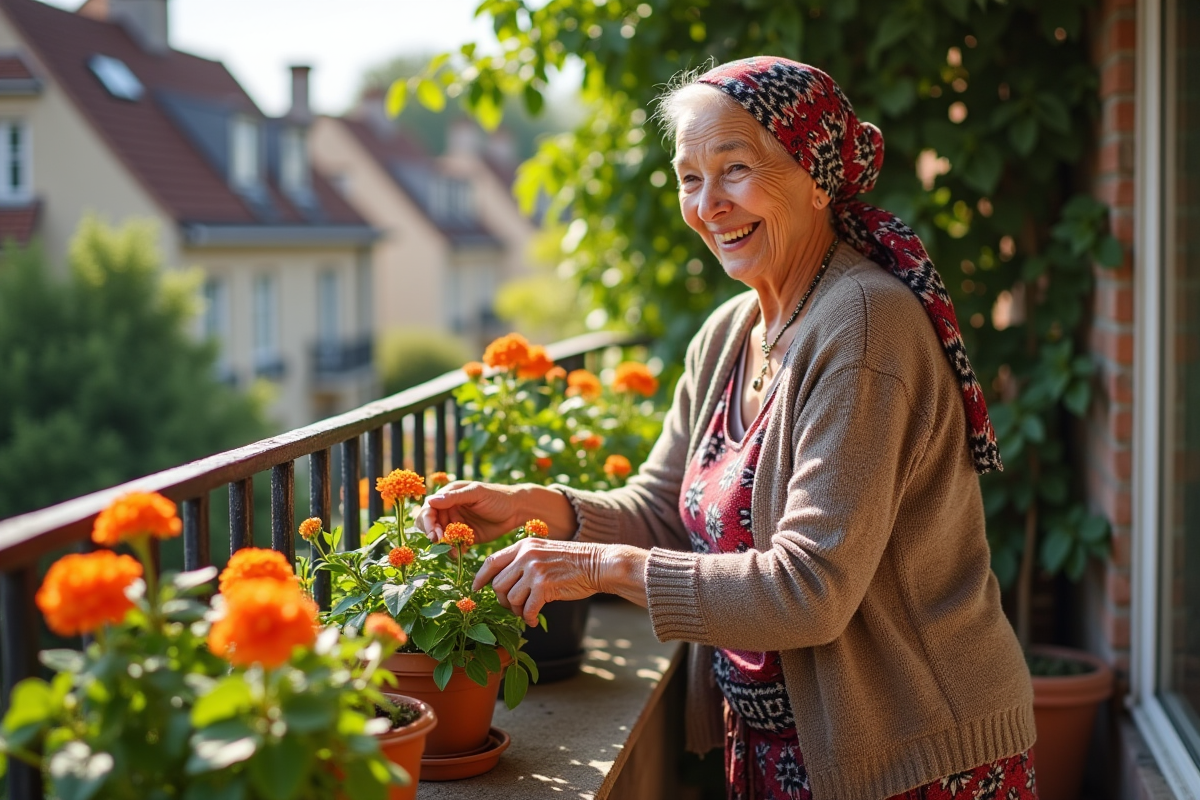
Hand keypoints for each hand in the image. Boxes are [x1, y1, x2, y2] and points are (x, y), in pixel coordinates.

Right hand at [416, 481, 523, 544]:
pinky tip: (461, 552)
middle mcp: (449, 509)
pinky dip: (454, 550)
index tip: (433, 534)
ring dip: (443, 544)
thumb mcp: (476, 493)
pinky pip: (453, 545)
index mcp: (449, 495)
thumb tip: (431, 500)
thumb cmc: (498, 496)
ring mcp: (457, 523)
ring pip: (441, 537)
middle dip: (432, 534)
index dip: (427, 521)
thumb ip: (455, 497)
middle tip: (441, 542)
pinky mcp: (465, 536)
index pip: (429, 508)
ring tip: (453, 550)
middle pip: (430, 524)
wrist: (517, 511)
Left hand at [472, 539, 608, 626]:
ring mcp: (534, 570)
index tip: (476, 589)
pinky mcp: (544, 586)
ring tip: (527, 613)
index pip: (491, 562)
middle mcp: (525, 555)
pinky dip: (529, 618)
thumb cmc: (572, 562)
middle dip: (503, 601)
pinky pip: (527, 609)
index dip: (480, 578)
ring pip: (511, 599)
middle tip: (515, 607)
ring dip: (517, 611)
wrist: (597, 564)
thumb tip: (502, 583)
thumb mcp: (543, 552)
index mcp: (523, 546)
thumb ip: (523, 562)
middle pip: (498, 584)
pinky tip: (534, 620)